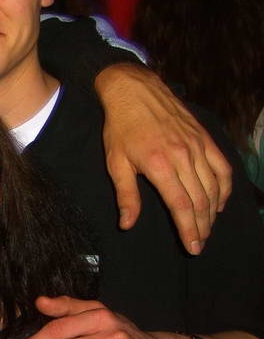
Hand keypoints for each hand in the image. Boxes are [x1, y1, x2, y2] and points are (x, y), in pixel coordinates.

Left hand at [95, 63, 231, 254]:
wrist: (134, 90)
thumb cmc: (121, 127)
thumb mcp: (115, 162)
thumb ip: (126, 195)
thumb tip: (127, 224)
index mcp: (159, 165)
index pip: (181, 206)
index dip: (189, 230)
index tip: (193, 247)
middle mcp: (183, 156)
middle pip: (200, 201)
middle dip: (201, 226)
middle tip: (199, 243)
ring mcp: (197, 146)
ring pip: (213, 187)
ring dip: (212, 211)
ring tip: (206, 228)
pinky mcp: (205, 138)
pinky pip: (222, 167)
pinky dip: (224, 188)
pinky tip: (218, 202)